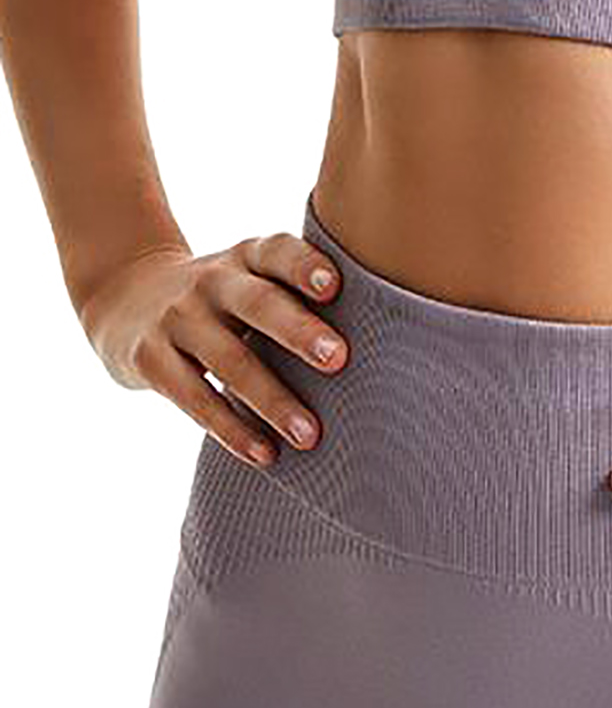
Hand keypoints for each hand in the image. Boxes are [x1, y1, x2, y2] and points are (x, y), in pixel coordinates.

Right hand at [77, 231, 347, 468]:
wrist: (124, 297)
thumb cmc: (223, 299)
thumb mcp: (252, 279)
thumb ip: (300, 297)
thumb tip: (392, 343)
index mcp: (246, 259)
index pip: (277, 253)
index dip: (304, 265)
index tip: (335, 285)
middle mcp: (211, 282)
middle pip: (257, 304)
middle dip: (297, 331)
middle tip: (338, 359)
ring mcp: (177, 319)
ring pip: (228, 360)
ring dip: (271, 400)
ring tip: (310, 435)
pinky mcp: (148, 358)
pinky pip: (193, 397)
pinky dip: (230, 429)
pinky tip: (264, 454)